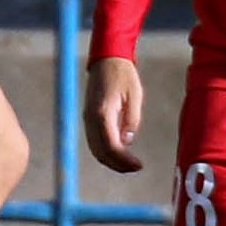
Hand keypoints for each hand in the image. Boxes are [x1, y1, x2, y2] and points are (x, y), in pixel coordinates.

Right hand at [86, 56, 143, 171]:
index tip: (139, 165)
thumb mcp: (135, 96)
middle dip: (118, 164)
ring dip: (111, 160)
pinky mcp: (88, 117)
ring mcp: (87, 118)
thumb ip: (131, 120)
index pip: (111, 146)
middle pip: (101, 152)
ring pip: (95, 149)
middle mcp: (90, 118)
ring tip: (129, 164)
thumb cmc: (123, 75)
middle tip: (136, 167)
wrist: (107, 58)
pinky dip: (105, 151)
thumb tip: (127, 142)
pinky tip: (119, 153)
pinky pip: (93, 141)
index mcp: (102, 113)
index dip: (124, 160)